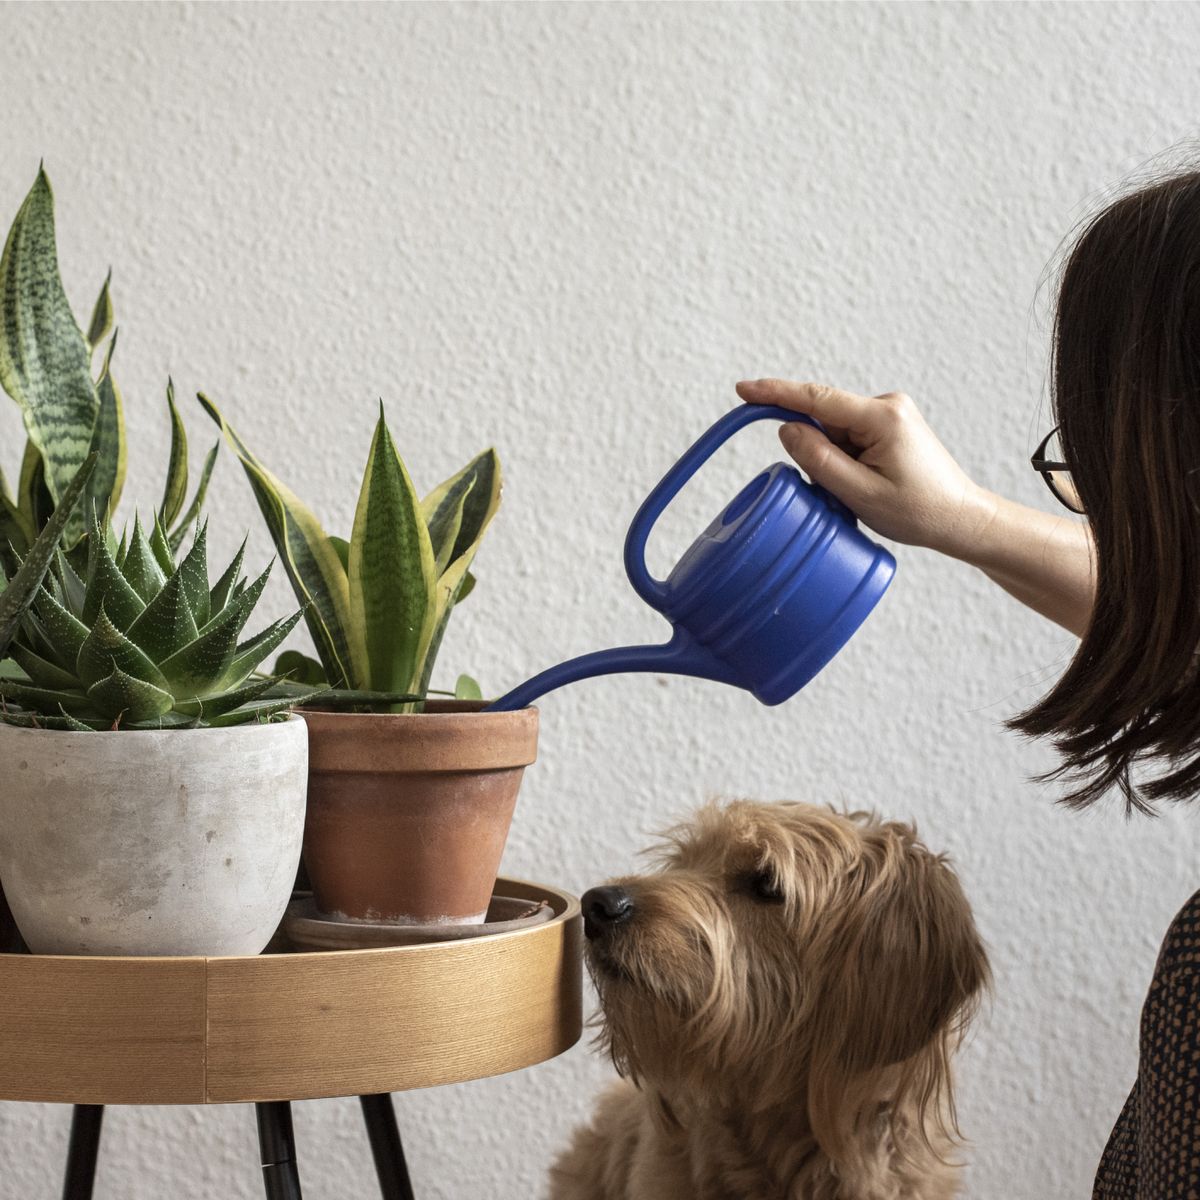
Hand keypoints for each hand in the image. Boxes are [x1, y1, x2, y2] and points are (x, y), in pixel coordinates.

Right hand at [735, 379, 993, 556]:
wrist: (960, 519)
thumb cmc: (918, 511)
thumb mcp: (860, 493)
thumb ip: (819, 459)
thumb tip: (787, 429)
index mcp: (882, 417)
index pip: (816, 399)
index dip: (775, 394)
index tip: (743, 390)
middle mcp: (887, 405)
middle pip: (824, 421)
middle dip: (819, 454)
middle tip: (843, 490)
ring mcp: (890, 413)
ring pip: (835, 433)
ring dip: (835, 462)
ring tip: (864, 490)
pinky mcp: (889, 425)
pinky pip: (848, 438)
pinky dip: (845, 461)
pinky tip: (867, 483)